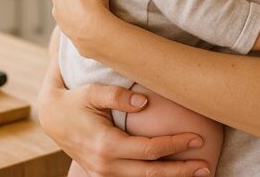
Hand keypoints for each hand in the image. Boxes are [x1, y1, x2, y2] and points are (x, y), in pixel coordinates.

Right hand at [38, 77, 210, 176]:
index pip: (150, 150)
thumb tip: (146, 102)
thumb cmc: (75, 100)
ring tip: (196, 175)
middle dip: (181, 171)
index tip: (198, 139)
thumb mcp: (93, 92)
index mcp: (106, 145)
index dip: (175, 145)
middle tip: (206, 167)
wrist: (52, 117)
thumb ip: (118, 96)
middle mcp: (106, 166)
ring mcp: (103, 174)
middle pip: (151, 174)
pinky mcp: (103, 175)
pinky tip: (172, 175)